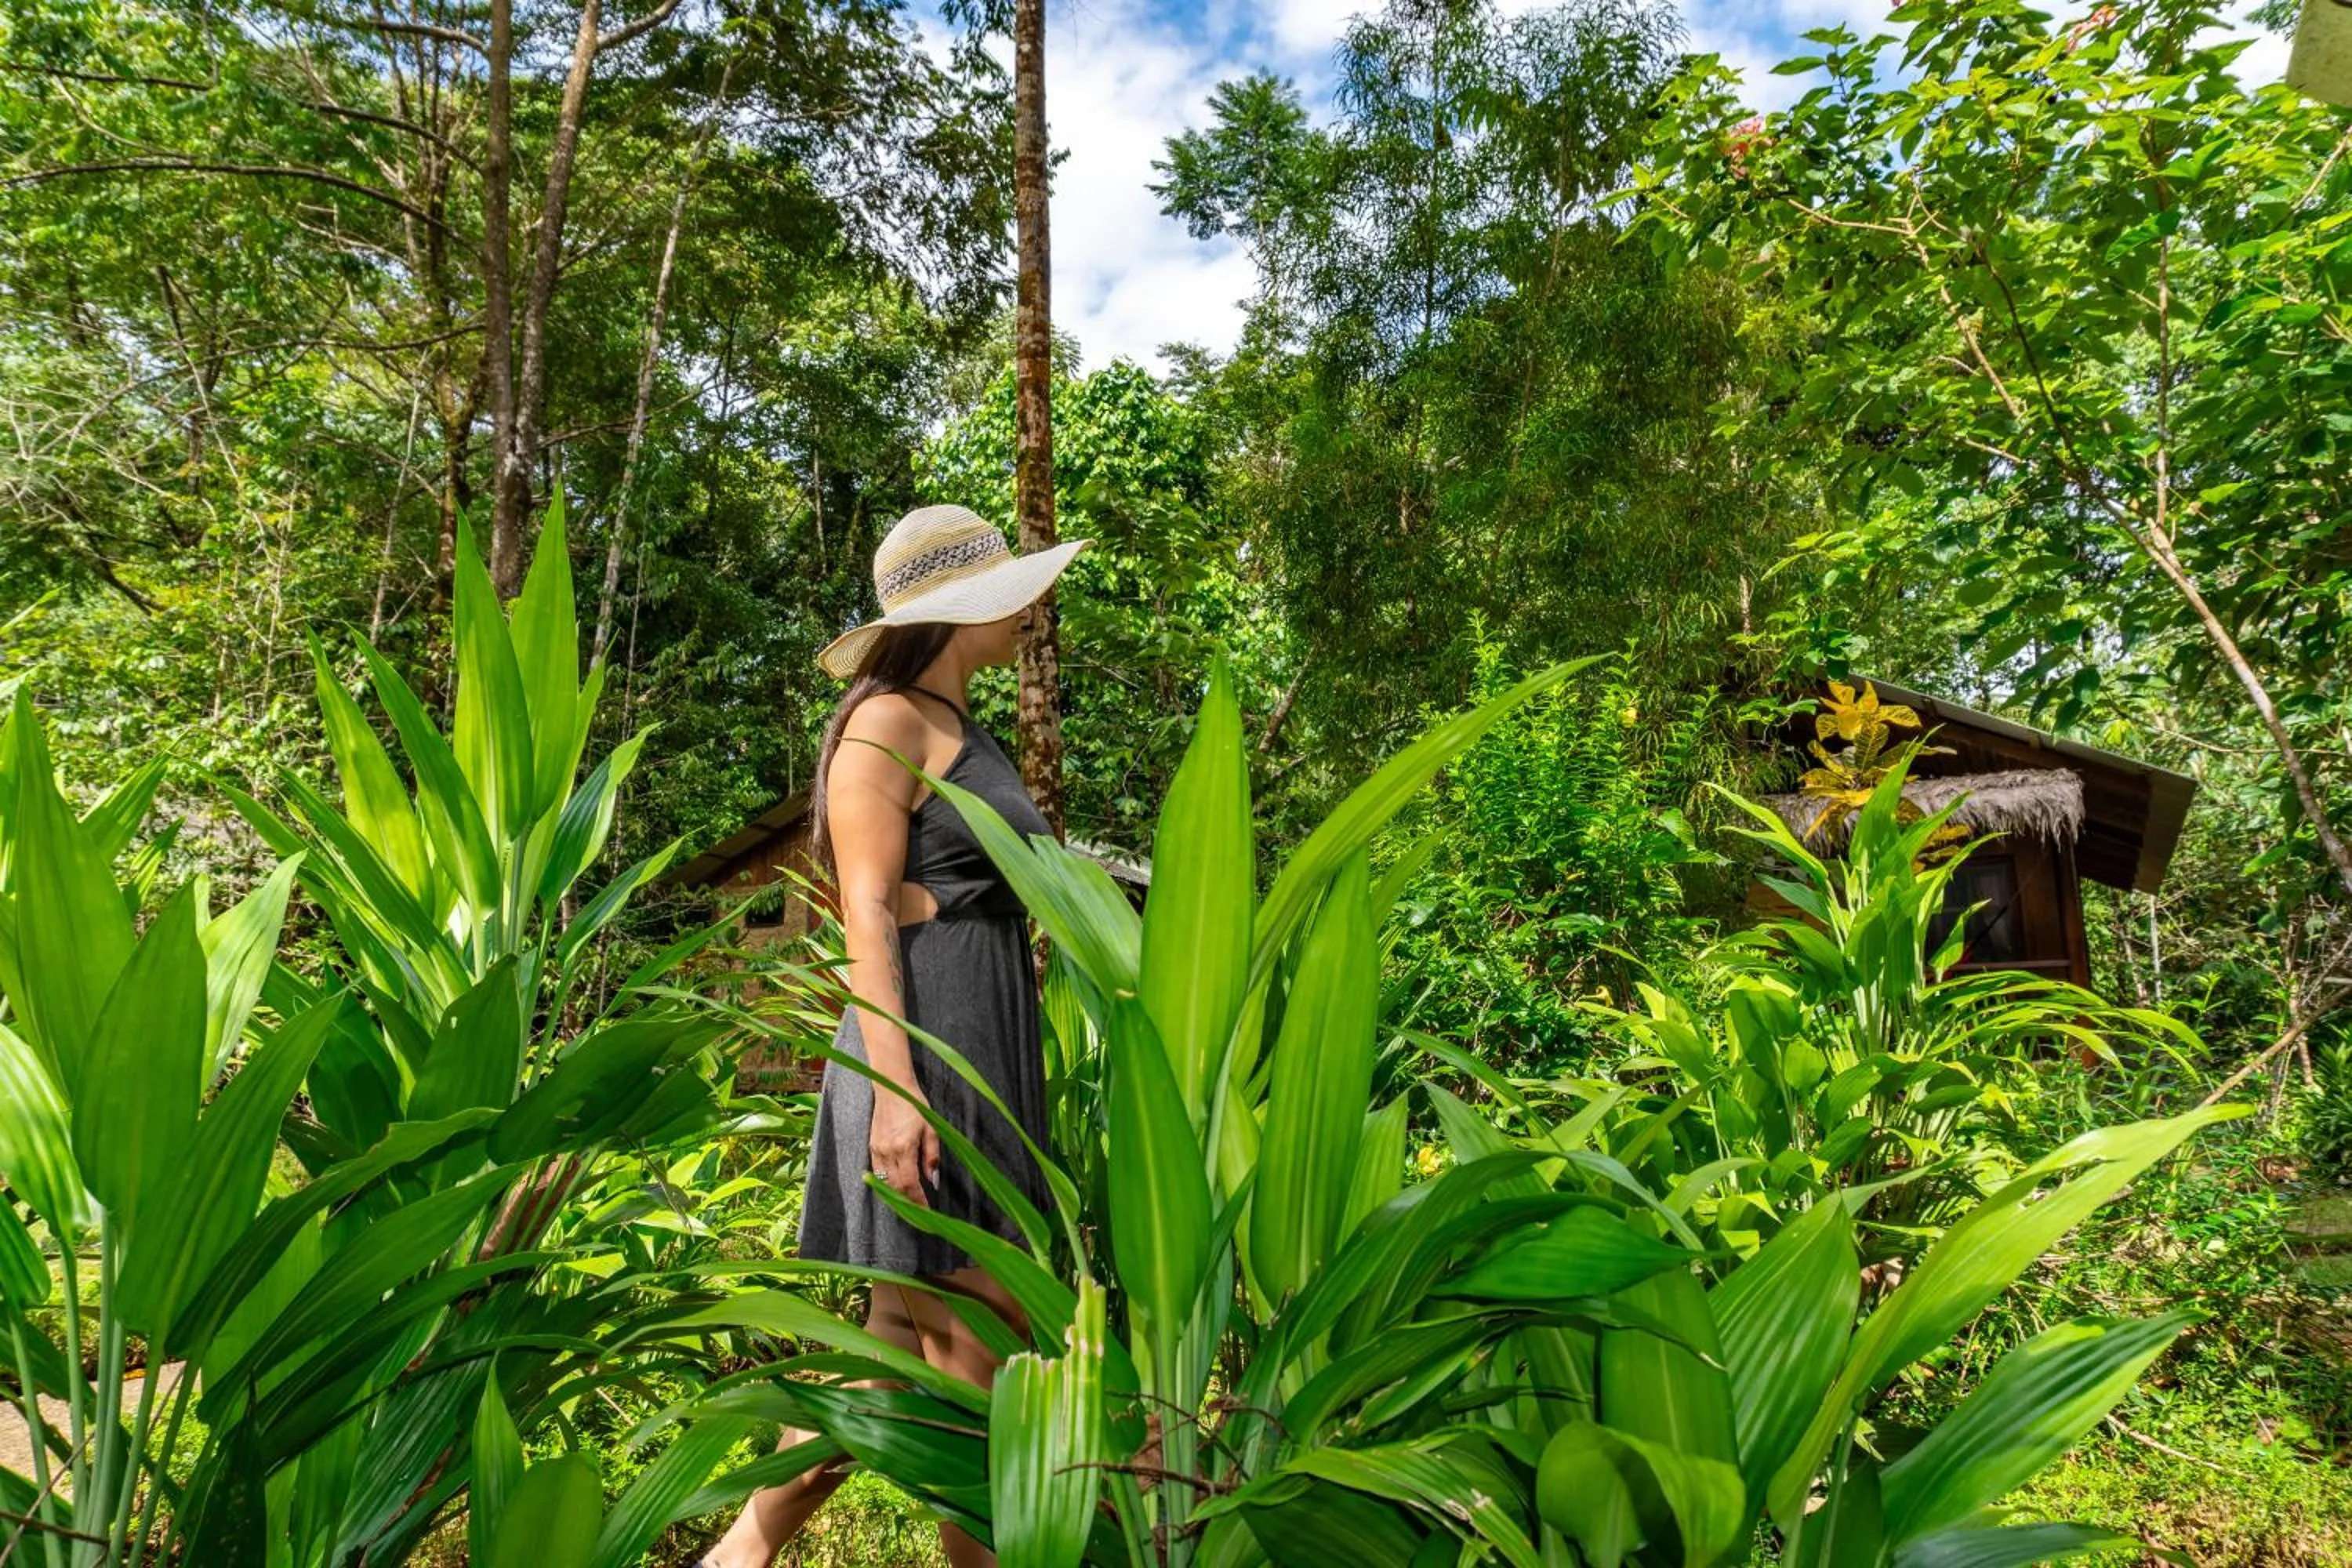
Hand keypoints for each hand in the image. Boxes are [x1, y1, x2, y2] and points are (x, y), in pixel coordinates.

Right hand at [870, 1092, 940, 1208]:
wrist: (893, 1088)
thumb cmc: (915, 1106)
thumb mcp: (931, 1129)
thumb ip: (932, 1156)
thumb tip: (933, 1180)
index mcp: (904, 1147)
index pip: (910, 1183)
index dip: (918, 1200)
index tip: (927, 1210)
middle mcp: (888, 1152)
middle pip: (896, 1187)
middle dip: (908, 1202)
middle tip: (919, 1211)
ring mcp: (877, 1150)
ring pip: (885, 1182)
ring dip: (896, 1196)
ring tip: (908, 1203)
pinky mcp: (872, 1147)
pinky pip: (877, 1173)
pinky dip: (886, 1184)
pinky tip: (895, 1188)